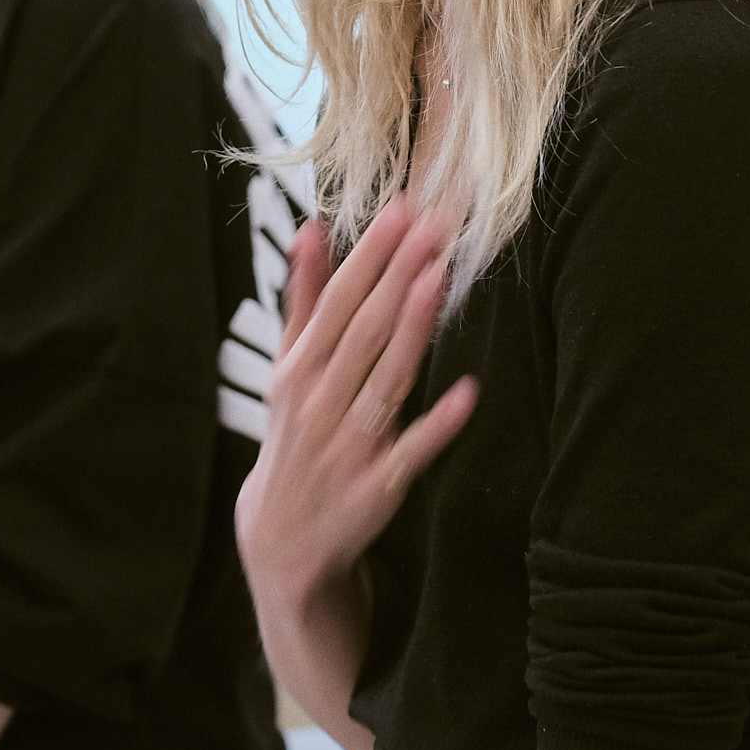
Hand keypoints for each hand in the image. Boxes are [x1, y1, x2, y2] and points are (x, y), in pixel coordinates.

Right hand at [236, 195, 478, 609]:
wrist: (282, 538)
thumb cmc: (293, 436)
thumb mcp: (288, 368)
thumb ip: (303, 299)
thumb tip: (311, 230)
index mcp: (299, 369)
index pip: (337, 302)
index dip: (369, 256)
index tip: (399, 211)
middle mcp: (320, 402)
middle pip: (363, 331)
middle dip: (397, 276)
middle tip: (432, 226)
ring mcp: (348, 445)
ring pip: (385, 379)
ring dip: (413, 329)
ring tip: (440, 278)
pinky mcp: (376, 487)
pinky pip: (410, 452)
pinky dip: (436, 425)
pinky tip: (468, 393)